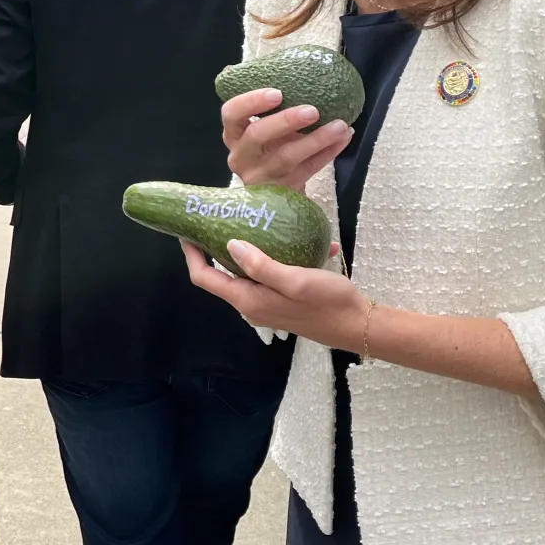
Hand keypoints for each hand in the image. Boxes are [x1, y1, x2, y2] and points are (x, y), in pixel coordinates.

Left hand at [182, 239, 367, 349]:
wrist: (358, 326)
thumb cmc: (327, 303)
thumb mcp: (295, 280)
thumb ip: (262, 265)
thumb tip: (230, 244)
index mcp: (249, 300)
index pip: (205, 279)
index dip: (191, 256)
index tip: (187, 231)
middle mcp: (253, 304)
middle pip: (221, 276)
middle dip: (214, 248)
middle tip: (220, 219)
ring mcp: (268, 303)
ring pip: (247, 273)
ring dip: (249, 249)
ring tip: (254, 221)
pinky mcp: (284, 299)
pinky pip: (272, 274)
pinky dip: (280, 257)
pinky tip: (302, 241)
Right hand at [222, 88, 351, 190]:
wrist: (272, 196)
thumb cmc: (269, 150)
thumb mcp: (262, 131)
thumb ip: (272, 110)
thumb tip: (305, 74)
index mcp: (234, 135)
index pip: (231, 115)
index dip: (251, 102)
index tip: (276, 93)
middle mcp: (242, 156)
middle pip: (257, 136)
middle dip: (285, 120)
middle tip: (312, 110)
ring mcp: (261, 176)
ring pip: (287, 156)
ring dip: (316, 138)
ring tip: (340, 125)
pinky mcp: (282, 191)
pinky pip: (308, 170)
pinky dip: (328, 152)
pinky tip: (343, 138)